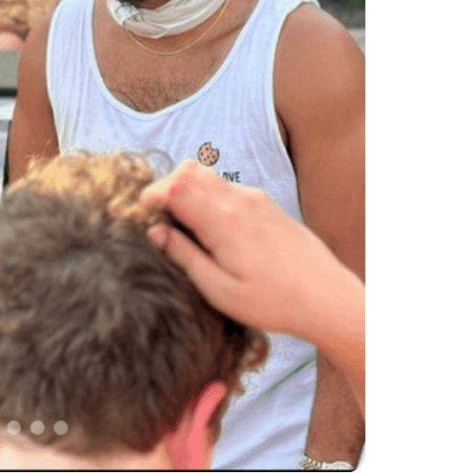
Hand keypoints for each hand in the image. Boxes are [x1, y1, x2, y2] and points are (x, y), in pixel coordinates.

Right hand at [136, 160, 353, 341]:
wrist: (328, 299)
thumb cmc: (274, 302)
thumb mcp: (221, 291)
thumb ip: (184, 257)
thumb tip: (154, 232)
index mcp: (223, 222)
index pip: (175, 186)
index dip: (151, 196)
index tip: (143, 217)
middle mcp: (238, 201)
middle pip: (187, 170)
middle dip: (164, 187)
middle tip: (159, 217)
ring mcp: (253, 198)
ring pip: (206, 175)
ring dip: (185, 189)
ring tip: (182, 223)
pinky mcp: (264, 202)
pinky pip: (225, 186)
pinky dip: (207, 196)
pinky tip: (211, 229)